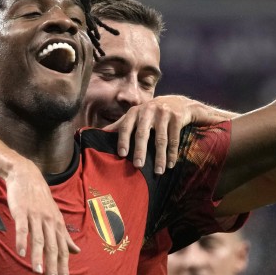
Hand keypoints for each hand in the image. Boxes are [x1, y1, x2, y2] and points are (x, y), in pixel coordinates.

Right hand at [5, 159, 78, 274]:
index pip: (63, 248)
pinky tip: (21, 253)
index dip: (64, 265)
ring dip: (38, 257)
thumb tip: (77, 252)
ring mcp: (35, 216)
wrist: (25, 175)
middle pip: (53, 246)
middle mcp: (49, 221)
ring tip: (37, 272)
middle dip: (54, 265)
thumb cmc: (40, 198)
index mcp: (57, 224)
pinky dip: (22, 241)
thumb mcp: (55, 216)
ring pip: (38, 239)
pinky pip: (22, 228)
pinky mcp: (22, 211)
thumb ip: (65, 235)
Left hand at [103, 96, 231, 174]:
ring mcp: (163, 113)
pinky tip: (170, 164)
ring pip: (161, 139)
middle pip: (143, 133)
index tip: (122, 154)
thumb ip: (119, 125)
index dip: (123, 140)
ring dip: (160, 157)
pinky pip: (174, 139)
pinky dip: (172, 153)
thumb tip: (98, 134)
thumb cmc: (150, 113)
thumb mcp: (135, 116)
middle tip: (138, 166)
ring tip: (158, 171)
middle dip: (140, 150)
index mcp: (134, 112)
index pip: (125, 126)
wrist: (177, 102)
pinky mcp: (177, 118)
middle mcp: (148, 110)